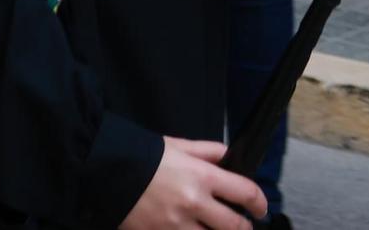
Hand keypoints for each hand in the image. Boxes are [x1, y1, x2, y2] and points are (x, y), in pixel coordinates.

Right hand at [120, 137, 265, 229]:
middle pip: (234, 226)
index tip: (260, 208)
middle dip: (244, 228)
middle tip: (245, 227)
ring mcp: (175, 225)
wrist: (108, 170)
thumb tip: (228, 158)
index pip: (245, 193)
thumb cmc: (145, 156)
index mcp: (203, 177)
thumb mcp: (181, 146)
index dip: (259, 203)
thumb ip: (209, 151)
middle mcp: (193, 203)